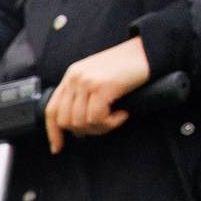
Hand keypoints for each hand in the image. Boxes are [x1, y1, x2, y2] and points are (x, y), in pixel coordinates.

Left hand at [43, 37, 150, 153]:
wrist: (148, 51)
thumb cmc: (127, 69)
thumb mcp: (97, 80)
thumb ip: (83, 97)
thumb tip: (76, 129)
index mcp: (71, 76)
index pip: (52, 109)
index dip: (53, 132)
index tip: (57, 148)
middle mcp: (75, 78)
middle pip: (66, 121)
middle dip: (85, 131)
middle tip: (104, 125)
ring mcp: (86, 81)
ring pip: (81, 123)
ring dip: (101, 128)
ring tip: (116, 118)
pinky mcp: (101, 86)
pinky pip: (97, 118)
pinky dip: (111, 123)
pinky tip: (123, 114)